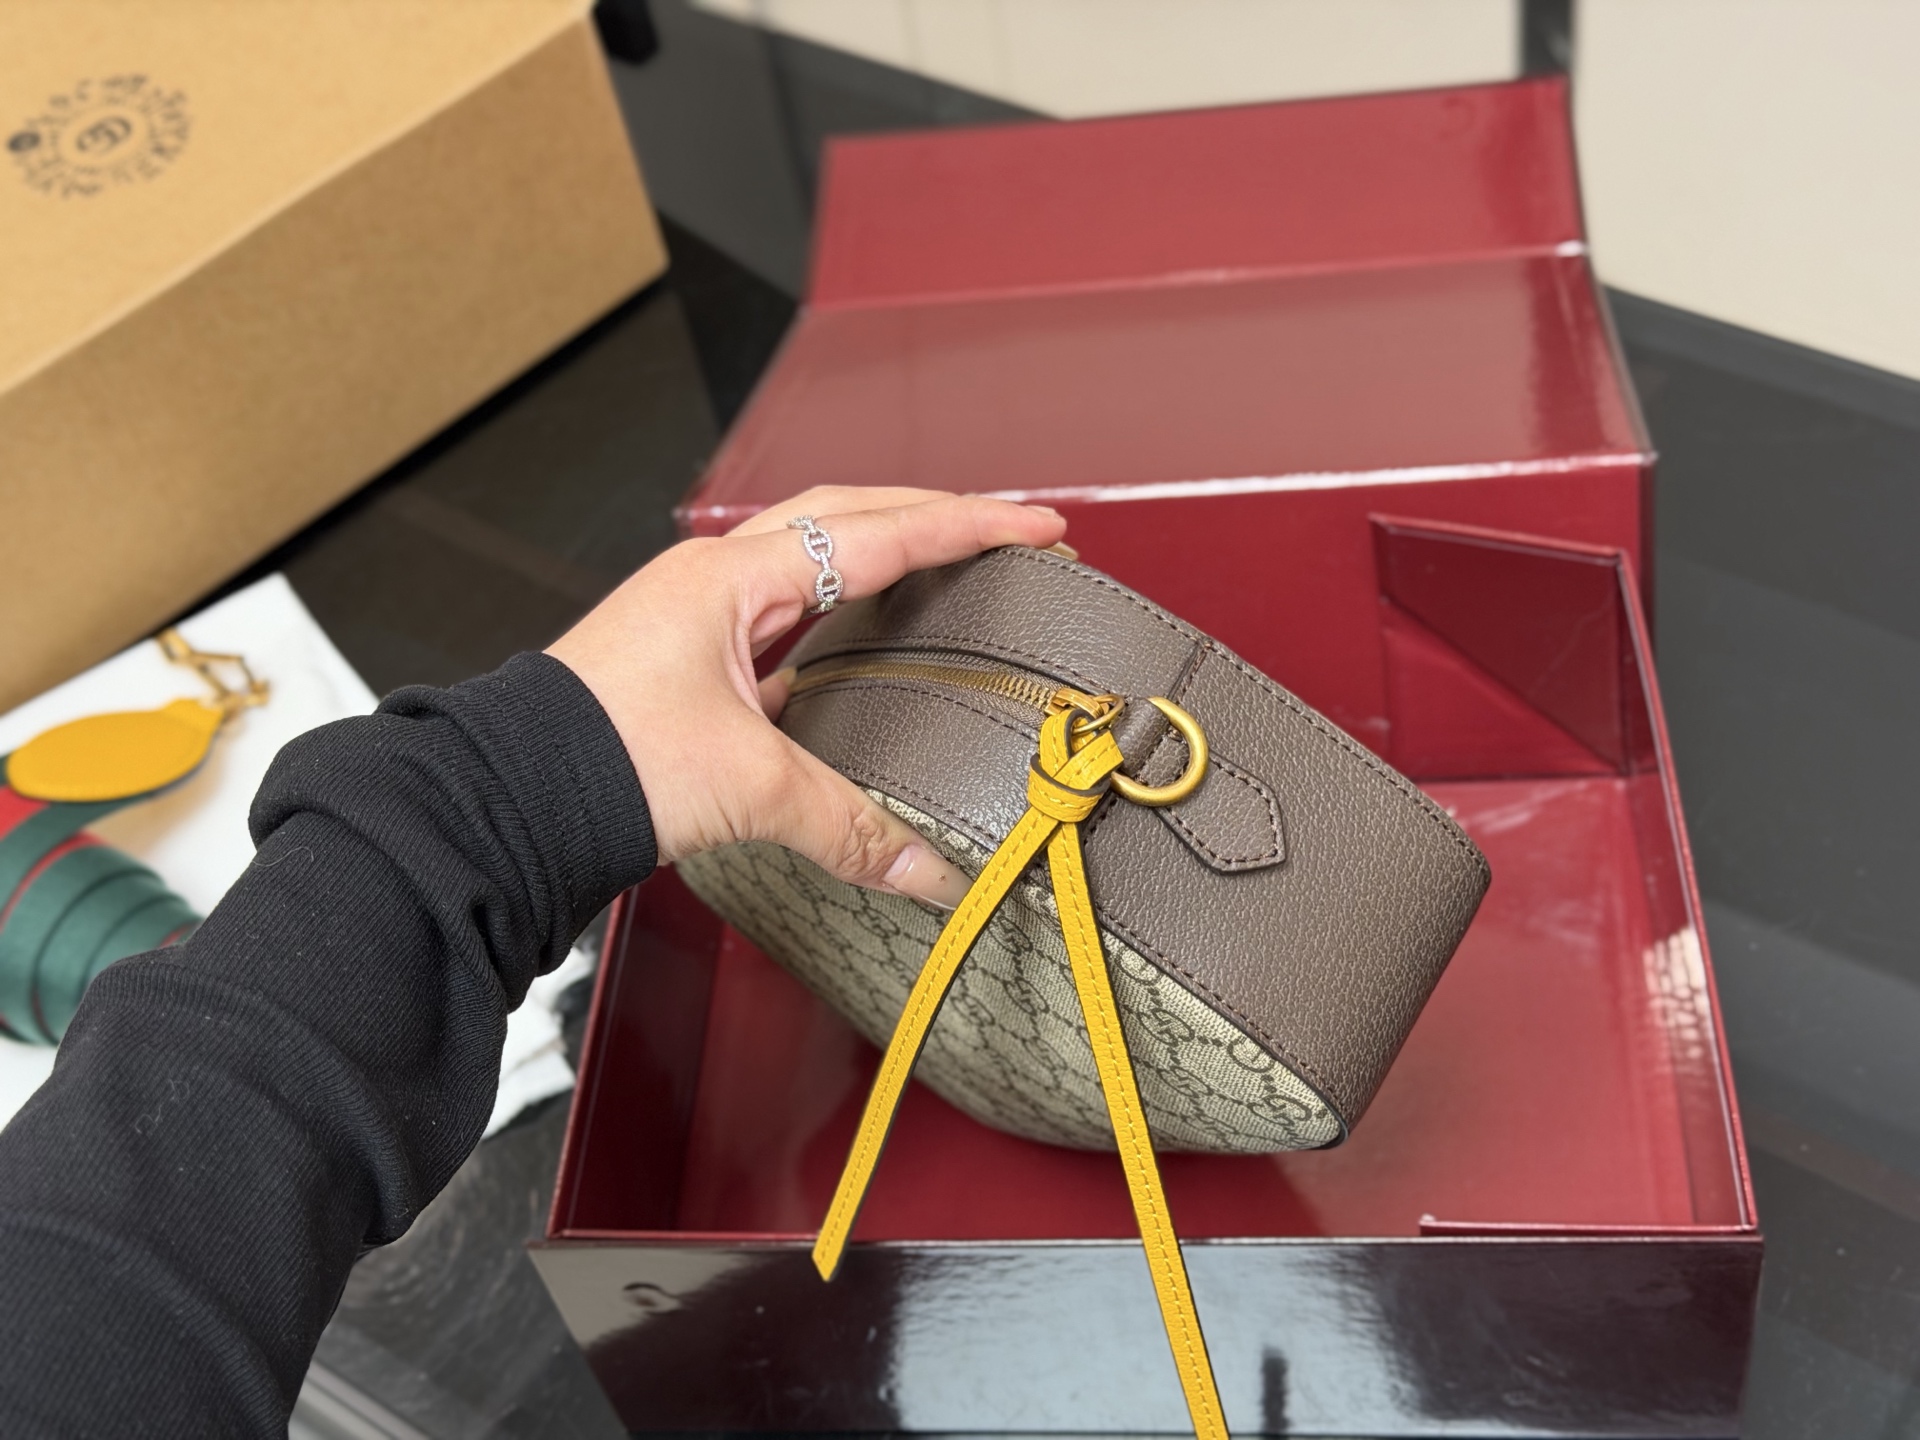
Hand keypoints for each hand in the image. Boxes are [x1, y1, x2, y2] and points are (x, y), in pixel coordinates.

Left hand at [547, 487, 1068, 907]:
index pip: (880, 533)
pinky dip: (835, 625)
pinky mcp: (686, 665)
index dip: (969, 527)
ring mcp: (697, 619)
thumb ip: (848, 825)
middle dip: (930, 518)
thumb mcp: (746, 787)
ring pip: (811, 565)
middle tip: (1002, 531)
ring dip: (880, 560)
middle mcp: (715, 582)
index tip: (1038, 525)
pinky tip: (858, 657)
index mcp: (734, 578)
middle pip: (846, 518)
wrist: (506, 803)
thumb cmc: (599, 762)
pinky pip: (781, 622)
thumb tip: (929, 871)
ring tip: (944, 575)